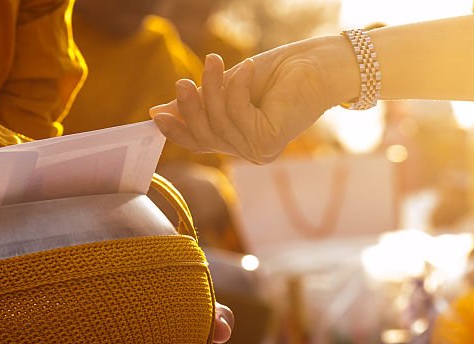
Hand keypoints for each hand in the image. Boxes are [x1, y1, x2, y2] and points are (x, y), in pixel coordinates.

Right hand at [150, 38, 356, 163]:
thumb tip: (157, 113)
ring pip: (218, 123)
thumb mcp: (228, 86)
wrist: (317, 65)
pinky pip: (237, 114)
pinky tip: (248, 69)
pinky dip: (238, 87)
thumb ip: (199, 102)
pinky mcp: (269, 141)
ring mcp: (259, 151)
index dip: (177, 132)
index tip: (156, 116)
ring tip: (215, 60)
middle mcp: (249, 153)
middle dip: (190, 106)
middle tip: (183, 78)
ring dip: (213, 88)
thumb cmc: (277, 73)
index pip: (200, 142)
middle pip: (204, 136)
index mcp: (239, 142)